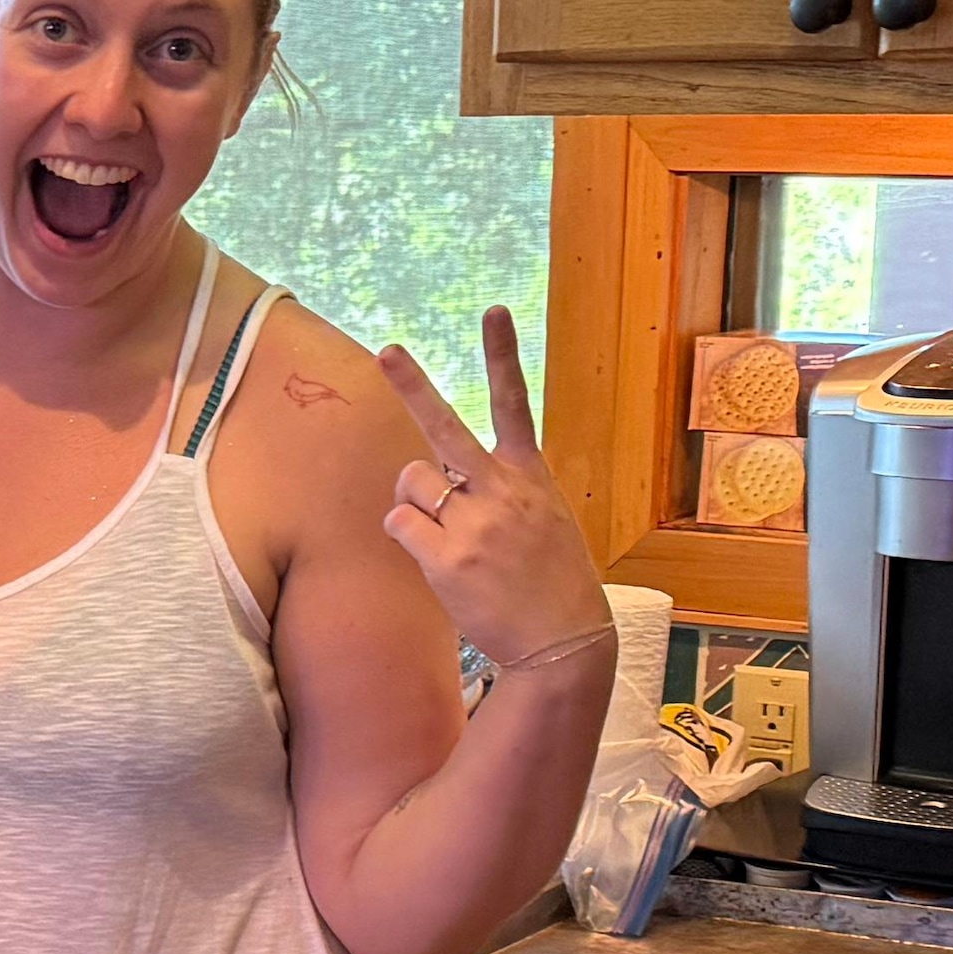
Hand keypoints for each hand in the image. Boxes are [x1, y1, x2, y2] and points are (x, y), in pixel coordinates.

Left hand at [379, 306, 611, 671]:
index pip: (514, 403)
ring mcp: (473, 522)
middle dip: (413, 386)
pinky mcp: (446, 556)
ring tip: (445, 535)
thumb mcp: (544, 522)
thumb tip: (439, 483)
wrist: (563, 642)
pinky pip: (400, 524)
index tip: (492, 311)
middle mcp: (500, 490)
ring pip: (411, 483)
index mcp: (530, 476)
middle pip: (445, 427)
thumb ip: (500, 492)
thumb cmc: (552, 583)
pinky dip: (407, 536)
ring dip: (414, 501)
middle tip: (388, 351)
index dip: (501, 354)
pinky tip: (437, 559)